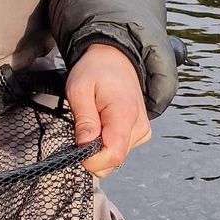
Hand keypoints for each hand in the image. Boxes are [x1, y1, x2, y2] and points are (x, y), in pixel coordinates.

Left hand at [65, 45, 151, 178]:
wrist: (115, 58)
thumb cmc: (95, 70)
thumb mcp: (79, 89)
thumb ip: (84, 120)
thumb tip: (84, 149)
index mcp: (125, 114)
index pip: (113, 155)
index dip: (91, 159)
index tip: (77, 146)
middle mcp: (140, 126)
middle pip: (113, 160)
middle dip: (92, 152)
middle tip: (84, 126)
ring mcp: (142, 131)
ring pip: (115, 158)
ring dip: (99, 147)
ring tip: (94, 119)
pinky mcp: (141, 133)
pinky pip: (119, 150)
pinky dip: (106, 143)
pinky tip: (103, 123)